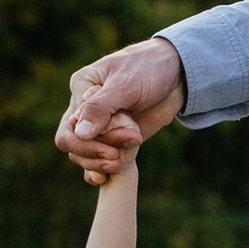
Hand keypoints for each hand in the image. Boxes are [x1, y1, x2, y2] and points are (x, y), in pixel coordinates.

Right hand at [56, 34, 184, 179]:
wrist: (178, 72)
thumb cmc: (149, 68)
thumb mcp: (125, 84)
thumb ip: (101, 108)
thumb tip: (80, 134)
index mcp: (81, 90)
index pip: (69, 130)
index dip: (88, 145)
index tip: (113, 148)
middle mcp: (86, 110)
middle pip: (74, 146)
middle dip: (96, 155)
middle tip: (119, 156)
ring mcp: (101, 126)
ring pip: (86, 156)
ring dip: (102, 164)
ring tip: (122, 162)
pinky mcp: (117, 137)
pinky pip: (101, 159)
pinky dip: (100, 171)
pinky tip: (104, 180)